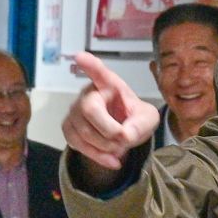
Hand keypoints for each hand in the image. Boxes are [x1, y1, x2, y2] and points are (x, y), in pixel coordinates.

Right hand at [63, 52, 158, 182]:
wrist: (122, 135)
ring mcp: (75, 111)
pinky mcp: (69, 128)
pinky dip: (96, 155)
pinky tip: (111, 160)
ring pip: (83, 130)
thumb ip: (142, 124)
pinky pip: (76, 143)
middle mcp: (89, 93)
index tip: (80, 56)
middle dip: (108, 129)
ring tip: (120, 149)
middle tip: (124, 138)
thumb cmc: (133, 118)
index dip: (90, 65)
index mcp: (110, 85)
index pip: (99, 72)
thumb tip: (125, 135)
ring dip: (105, 146)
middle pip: (89, 109)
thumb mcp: (148, 119)